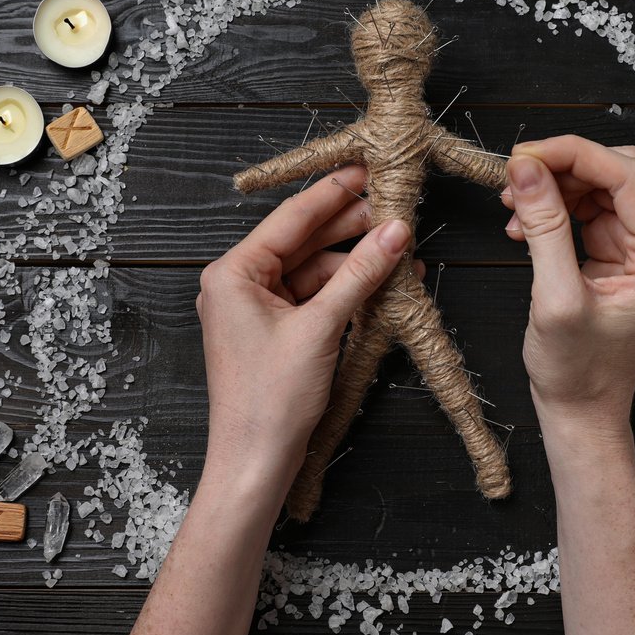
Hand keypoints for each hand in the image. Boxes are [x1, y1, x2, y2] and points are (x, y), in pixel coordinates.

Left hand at [196, 166, 410, 488]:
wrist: (255, 463)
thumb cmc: (270, 400)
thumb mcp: (321, 328)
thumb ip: (360, 274)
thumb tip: (396, 232)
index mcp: (232, 273)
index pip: (291, 218)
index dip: (334, 193)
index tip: (368, 170)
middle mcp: (238, 284)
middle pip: (304, 241)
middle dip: (351, 229)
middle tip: (396, 210)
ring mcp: (256, 308)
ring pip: (314, 269)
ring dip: (355, 263)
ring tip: (401, 254)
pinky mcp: (275, 330)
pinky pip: (314, 297)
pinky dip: (346, 291)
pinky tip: (382, 283)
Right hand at [501, 136, 634, 442]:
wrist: (582, 409)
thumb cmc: (577, 371)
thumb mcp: (555, 299)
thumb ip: (545, 227)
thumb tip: (526, 168)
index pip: (627, 176)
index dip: (573, 154)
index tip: (525, 154)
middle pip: (621, 171)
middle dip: (564, 166)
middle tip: (516, 175)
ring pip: (606, 183)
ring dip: (557, 185)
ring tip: (515, 206)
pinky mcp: (630, 253)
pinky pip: (596, 206)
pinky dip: (560, 205)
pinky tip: (527, 223)